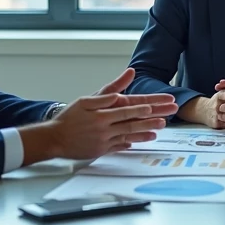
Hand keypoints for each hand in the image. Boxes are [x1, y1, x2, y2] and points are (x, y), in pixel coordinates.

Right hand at [46, 69, 177, 158]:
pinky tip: (146, 139)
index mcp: (103, 111)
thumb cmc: (70, 117)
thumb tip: (129, 74)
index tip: (164, 101)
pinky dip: (134, 141)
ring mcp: (105, 139)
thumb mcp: (87, 99)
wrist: (54, 138)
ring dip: (147, 129)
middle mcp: (106, 125)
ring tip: (161, 126)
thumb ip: (110, 88)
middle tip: (171, 112)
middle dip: (155, 115)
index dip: (150, 103)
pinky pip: (121, 145)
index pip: (131, 105)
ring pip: (130, 133)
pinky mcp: (103, 149)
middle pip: (135, 119)